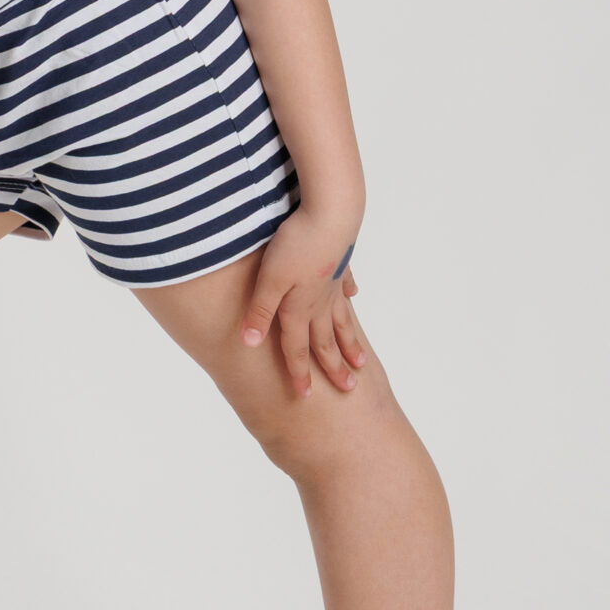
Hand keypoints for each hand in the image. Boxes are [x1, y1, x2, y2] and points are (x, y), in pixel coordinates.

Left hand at [241, 210, 366, 398]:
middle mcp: (320, 302)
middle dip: (335, 367)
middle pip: (326, 341)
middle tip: (348, 387)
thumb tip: (250, 343)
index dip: (299, 374)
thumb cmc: (296, 245)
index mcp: (300, 309)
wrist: (331, 213)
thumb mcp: (269, 280)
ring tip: (360, 361)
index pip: (297, 349)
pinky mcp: (340, 262)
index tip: (304, 395)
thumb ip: (260, 312)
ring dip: (349, 342)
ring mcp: (332, 284)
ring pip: (341, 320)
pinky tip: (352, 297)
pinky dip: (348, 294)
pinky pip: (344, 283)